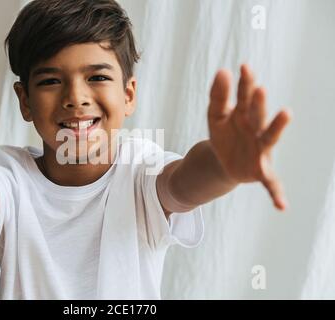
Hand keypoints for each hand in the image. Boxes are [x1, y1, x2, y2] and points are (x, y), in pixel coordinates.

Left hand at [208, 64, 291, 210]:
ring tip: (286, 113)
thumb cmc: (224, 135)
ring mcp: (260, 150)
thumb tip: (221, 71)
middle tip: (258, 88)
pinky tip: (282, 206)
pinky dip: (277, 193)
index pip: (245, 97)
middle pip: (257, 115)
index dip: (245, 83)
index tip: (244, 66)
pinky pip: (271, 183)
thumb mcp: (215, 116)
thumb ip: (218, 96)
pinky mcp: (260, 171)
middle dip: (258, 103)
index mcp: (245, 115)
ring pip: (269, 138)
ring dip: (276, 127)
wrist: (223, 161)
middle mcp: (256, 130)